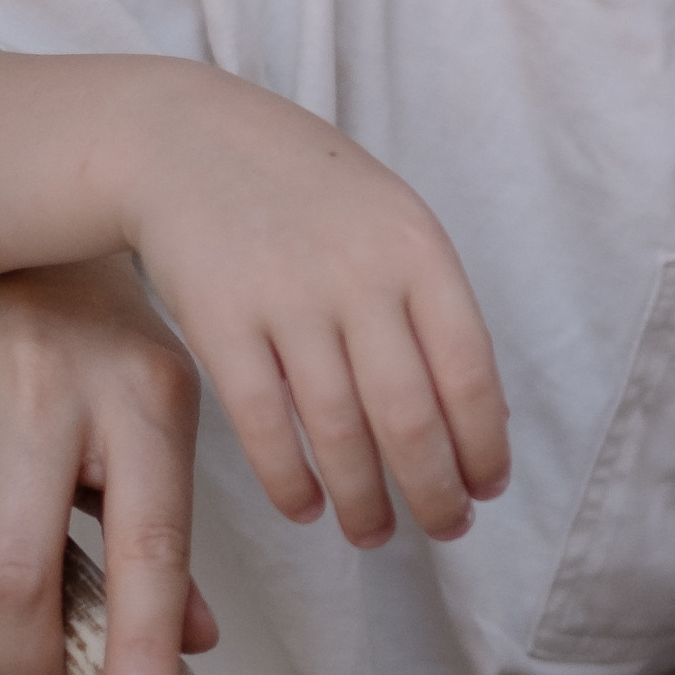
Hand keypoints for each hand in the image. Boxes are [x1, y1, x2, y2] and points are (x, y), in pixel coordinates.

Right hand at [0, 257, 218, 674]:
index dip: (141, 649)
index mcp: (142, 398)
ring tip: (20, 631)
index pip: (147, 546)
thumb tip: (185, 649)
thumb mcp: (162, 413)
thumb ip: (170, 534)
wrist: (2, 234)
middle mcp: (45, 397)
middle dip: (34, 671)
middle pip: (22, 579)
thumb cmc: (98, 339)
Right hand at [111, 71, 509, 560]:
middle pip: (410, 416)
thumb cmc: (303, 191)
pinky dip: (290, 481)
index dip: (483, 444)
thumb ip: (429, 302)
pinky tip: (307, 508)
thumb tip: (479, 415)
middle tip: (445, 530)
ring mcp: (287, 300)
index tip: (488, 488)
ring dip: (364, 500)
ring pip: (339, 433)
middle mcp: (359, 277)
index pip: (469, 371)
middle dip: (436, 490)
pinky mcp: (220, 323)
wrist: (186, 141)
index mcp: (417, 249)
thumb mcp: (387, 218)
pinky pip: (263, 425)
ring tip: (375, 533)